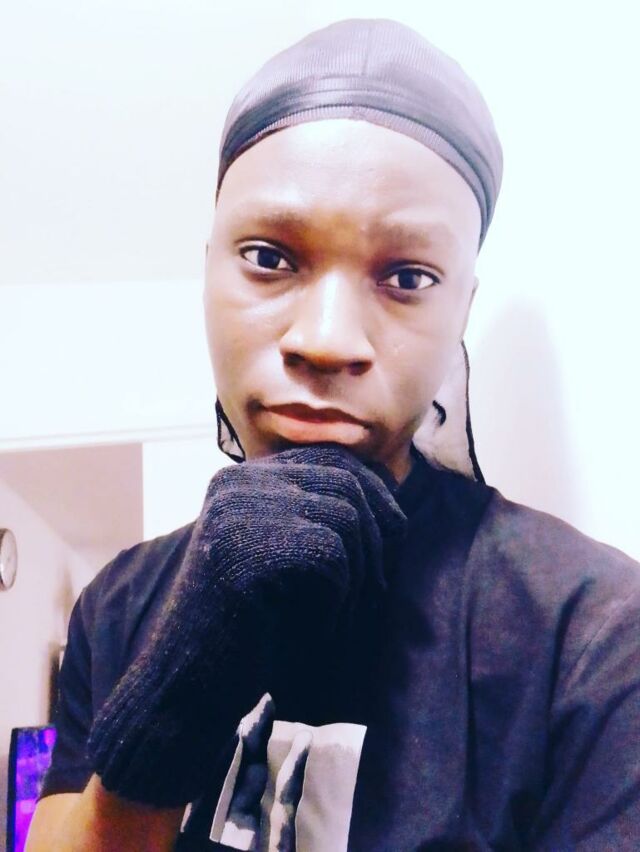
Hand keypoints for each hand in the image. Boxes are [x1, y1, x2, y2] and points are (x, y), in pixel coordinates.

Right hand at [86, 442, 406, 806]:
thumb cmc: (250, 629)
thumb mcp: (288, 559)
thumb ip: (321, 516)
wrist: (187, 690)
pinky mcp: (239, 549)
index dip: (378, 498)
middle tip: (377, 592)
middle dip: (380, 537)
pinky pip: (328, 555)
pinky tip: (315, 630)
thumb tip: (393, 485)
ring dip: (360, 576)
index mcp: (244, 479)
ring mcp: (233, 512)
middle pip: (346, 481)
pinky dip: (337, 599)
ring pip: (345, 517)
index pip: (334, 460)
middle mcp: (235, 483)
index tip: (392, 548)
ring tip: (341, 618)